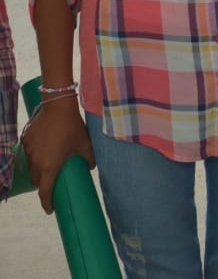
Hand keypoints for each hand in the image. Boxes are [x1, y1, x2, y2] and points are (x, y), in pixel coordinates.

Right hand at [21, 98, 94, 213]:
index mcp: (50, 167)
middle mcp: (37, 162)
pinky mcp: (25, 141)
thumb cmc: (73, 128)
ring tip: (51, 162)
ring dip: (40, 168)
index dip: (47, 202)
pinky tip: (46, 147)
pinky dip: (36, 155)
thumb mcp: (84, 144)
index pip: (45, 191)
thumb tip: (91, 167)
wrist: (57, 108)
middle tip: (54, 180)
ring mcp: (29, 152)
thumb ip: (89, 158)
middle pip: (37, 180)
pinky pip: (29, 153)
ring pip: (32, 167)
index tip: (50, 210)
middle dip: (44, 183)